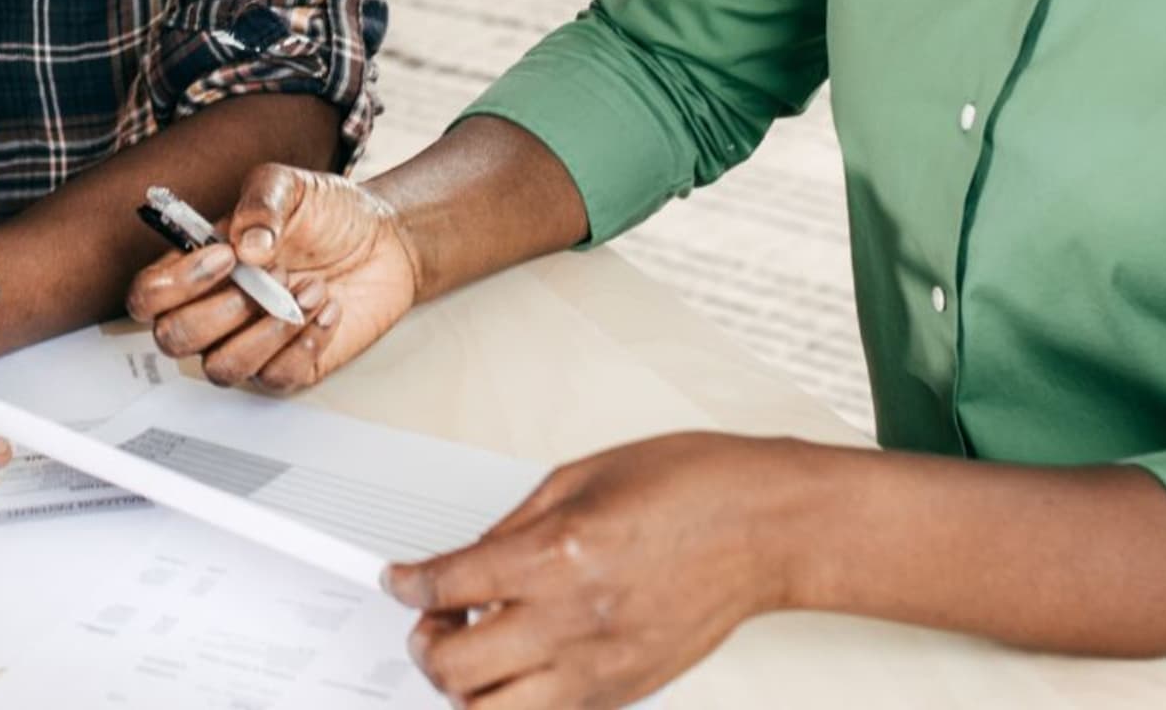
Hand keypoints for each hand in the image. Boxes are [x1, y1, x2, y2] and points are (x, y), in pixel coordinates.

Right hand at [124, 162, 418, 392]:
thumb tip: (246, 246)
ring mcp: (248, 343)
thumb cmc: (328, 214)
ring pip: (221, 368)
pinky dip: (306, 342)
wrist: (385, 240)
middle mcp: (214, 311)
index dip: (175, 284)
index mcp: (199, 268)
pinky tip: (327, 308)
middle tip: (272, 277)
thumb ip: (261, 202)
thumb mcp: (291, 186)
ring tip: (309, 289)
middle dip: (224, 309)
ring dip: (268, 329)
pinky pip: (275, 378)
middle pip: (173, 339)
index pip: (148, 296)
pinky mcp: (287, 367)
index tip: (225, 256)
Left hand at [385, 433, 812, 707]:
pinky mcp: (626, 692)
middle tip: (430, 620)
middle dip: (424, 643)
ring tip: (469, 653)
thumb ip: (513, 526)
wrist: (766, 526)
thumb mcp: (580, 477)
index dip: (407, 584)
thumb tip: (466, 561)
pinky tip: (519, 668)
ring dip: (464, 686)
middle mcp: (571, 620)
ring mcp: (600, 667)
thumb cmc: (690, 486)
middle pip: (454, 664)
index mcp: (555, 554)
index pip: (446, 586)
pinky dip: (517, 701)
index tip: (398, 581)